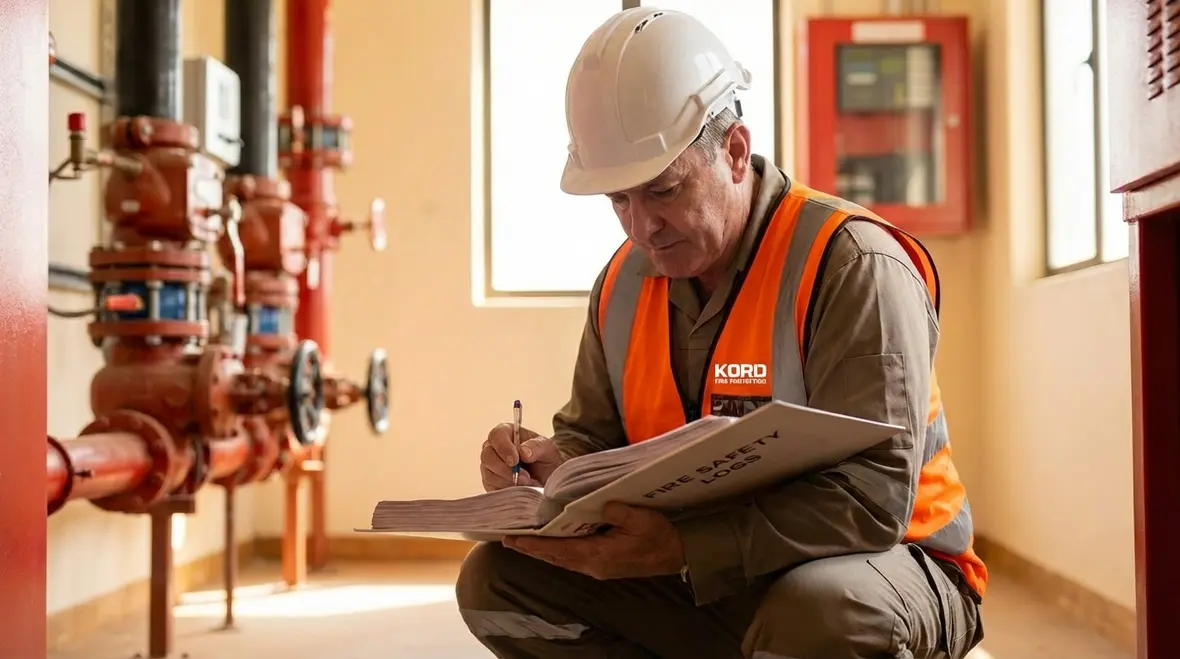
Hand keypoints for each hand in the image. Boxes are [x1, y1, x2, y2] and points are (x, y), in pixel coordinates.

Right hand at [481, 423, 563, 490]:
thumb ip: (536, 447)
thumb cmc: (545, 458)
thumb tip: (523, 452)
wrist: (547, 478)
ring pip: (489, 475)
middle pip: (487, 456)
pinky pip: (492, 489)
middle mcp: (494, 448)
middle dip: (505, 469)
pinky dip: (506, 491)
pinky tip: (520, 490)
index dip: (503, 448)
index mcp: (506, 433)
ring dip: (508, 481)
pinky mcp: (491, 484)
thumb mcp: (547, 449)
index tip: (515, 460)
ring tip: (527, 483)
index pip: (496, 435)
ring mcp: (490, 467)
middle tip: (524, 477)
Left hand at [503, 502, 685, 579]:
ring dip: (542, 550)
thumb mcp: (643, 519)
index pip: (559, 549)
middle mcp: (592, 565)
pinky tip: (549, 542)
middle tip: (506, 538)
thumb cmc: (660, 536)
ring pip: (561, 559)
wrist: (677, 554)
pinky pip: (571, 558)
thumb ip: (620, 512)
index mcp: (599, 555)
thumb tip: (602, 503)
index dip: (535, 544)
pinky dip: (556, 550)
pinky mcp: (602, 564)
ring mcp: (597, 567)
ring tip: (521, 540)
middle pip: (554, 557)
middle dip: (531, 548)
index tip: (513, 539)